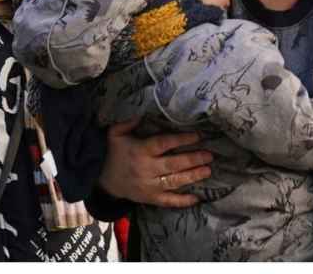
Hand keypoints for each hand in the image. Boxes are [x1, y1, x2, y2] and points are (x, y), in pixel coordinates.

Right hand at [98, 117, 212, 207]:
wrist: (103, 181)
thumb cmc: (113, 153)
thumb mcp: (115, 133)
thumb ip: (127, 122)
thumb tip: (141, 111)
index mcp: (140, 150)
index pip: (164, 144)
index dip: (181, 140)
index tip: (197, 136)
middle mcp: (146, 169)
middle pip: (173, 164)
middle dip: (193, 159)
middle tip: (209, 155)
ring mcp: (149, 186)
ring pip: (174, 182)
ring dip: (192, 176)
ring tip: (208, 170)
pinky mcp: (150, 198)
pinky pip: (168, 201)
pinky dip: (182, 201)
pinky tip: (197, 198)